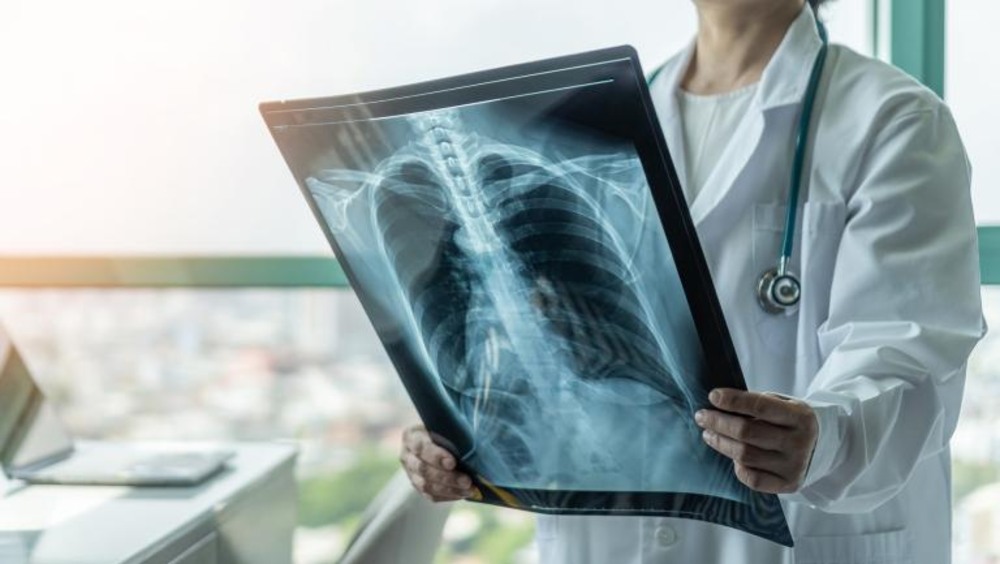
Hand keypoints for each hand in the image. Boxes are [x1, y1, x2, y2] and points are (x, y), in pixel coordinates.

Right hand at [400, 425, 478, 501]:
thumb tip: (473, 443)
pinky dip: (448, 496)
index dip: (436, 456)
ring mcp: (411, 473)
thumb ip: (455, 432)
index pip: (420, 447)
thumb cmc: (446, 429)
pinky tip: (462, 493)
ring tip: (468, 489)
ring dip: (449, 489)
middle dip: (447, 477)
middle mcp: (407, 455)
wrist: (440, 440)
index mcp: (411, 436)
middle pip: (423, 470)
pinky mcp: (418, 486)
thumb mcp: (447, 425)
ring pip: (426, 486)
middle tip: (467, 481)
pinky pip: (431, 496)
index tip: (452, 463)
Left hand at [694, 388, 817, 493]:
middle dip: (719, 422)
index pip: (761, 406)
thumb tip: (719, 405)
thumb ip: (758, 404)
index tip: (713, 396)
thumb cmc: (791, 421)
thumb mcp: (784, 405)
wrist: (821, 447)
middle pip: (747, 432)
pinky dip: (738, 467)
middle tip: (701, 416)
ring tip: (709, 434)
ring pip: (745, 456)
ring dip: (721, 443)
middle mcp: (799, 442)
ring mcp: (794, 466)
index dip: (734, 400)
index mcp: (800, 417)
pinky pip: (753, 479)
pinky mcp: (788, 484)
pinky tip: (731, 456)